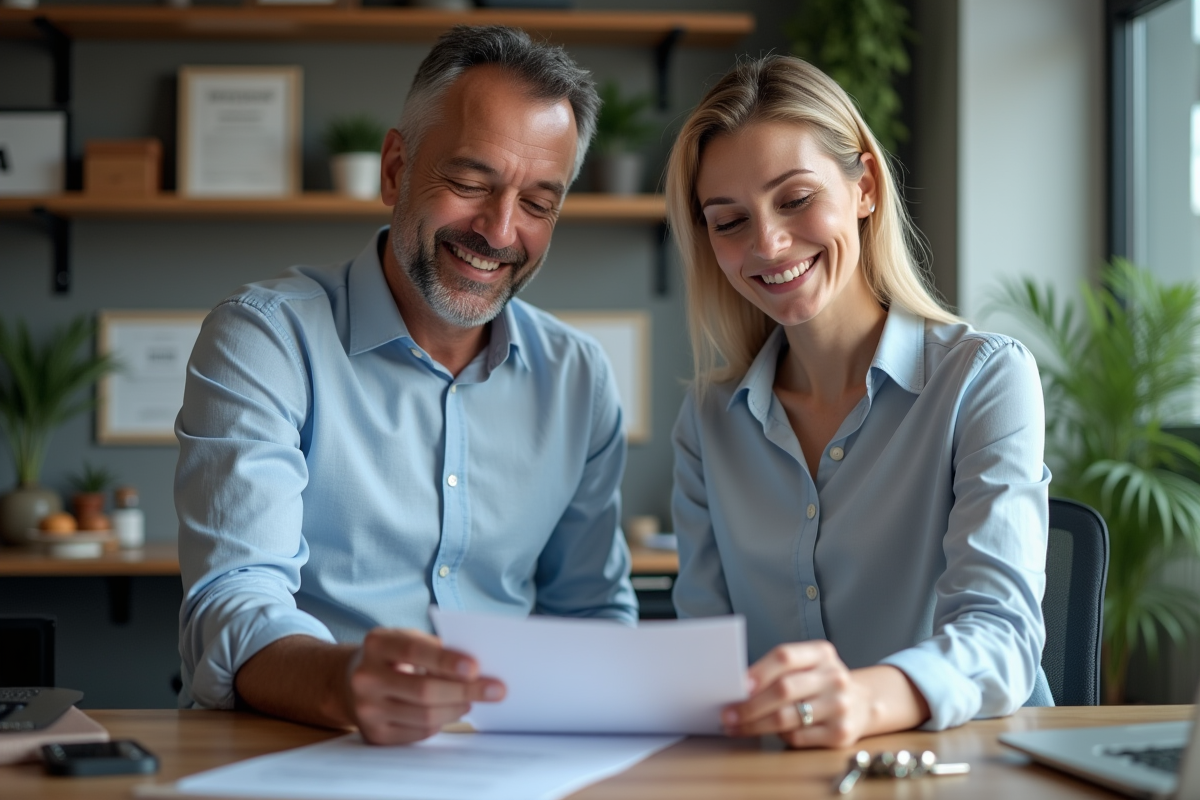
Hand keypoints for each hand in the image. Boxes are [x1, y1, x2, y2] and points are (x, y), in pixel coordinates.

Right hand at [347, 627, 505, 744]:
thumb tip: (476, 670)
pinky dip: (441, 723)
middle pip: (423, 690)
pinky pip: (419, 733)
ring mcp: (366, 709)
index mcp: (376, 644)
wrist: (349, 681)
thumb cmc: (393, 656)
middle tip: (495, 690)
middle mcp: (365, 677)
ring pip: (425, 716)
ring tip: (473, 700)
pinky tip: (451, 711)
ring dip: (457, 709)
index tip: (475, 668)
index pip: (413, 651)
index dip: (445, 660)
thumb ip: (434, 648)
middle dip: (465, 690)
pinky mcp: (373, 734)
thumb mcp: (406, 638)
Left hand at [720, 642, 927, 748]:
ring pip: (787, 718)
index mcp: (821, 653)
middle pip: (784, 690)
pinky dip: (779, 737)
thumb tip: (736, 688)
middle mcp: (834, 677)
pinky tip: (767, 734)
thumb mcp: (807, 665)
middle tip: (728, 713)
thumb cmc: (820, 682)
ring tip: (736, 726)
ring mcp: (840, 706)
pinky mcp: (841, 733)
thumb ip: (777, 671)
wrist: (863, 702)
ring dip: (755, 725)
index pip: (785, 656)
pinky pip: (798, 737)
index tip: (737, 685)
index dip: (758, 671)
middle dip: (750, 704)